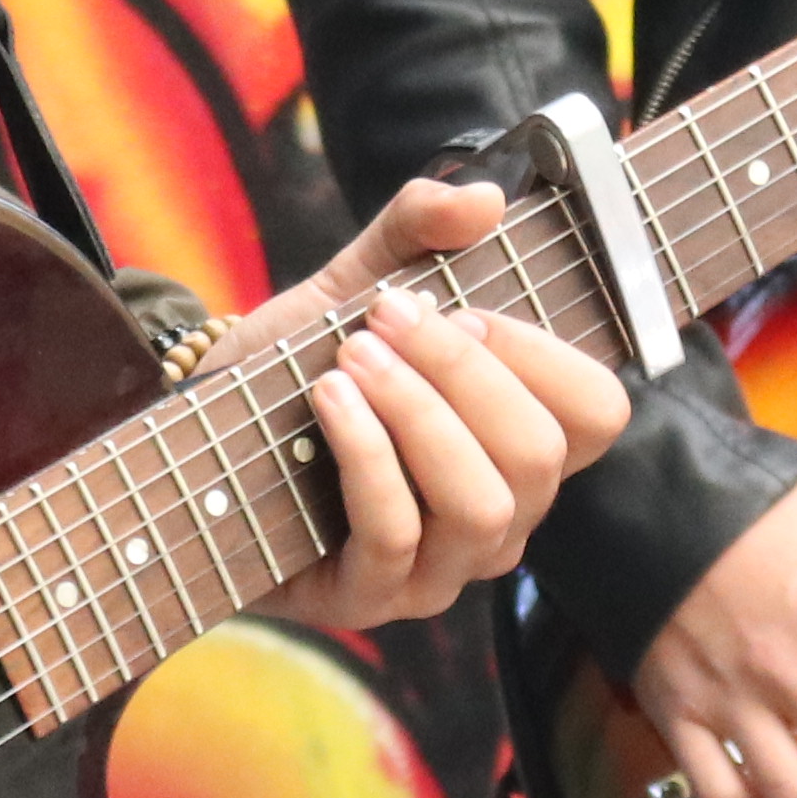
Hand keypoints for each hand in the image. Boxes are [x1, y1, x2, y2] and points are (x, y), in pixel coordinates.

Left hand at [246, 174, 628, 634]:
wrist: (198, 439)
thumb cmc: (297, 368)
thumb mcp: (356, 282)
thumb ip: (417, 228)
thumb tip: (484, 198)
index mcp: (520, 444)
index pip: (598, 412)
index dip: (539, 353)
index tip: (458, 308)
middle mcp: (501, 516)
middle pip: (538, 453)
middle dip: (461, 372)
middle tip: (381, 320)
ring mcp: (441, 570)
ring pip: (481, 504)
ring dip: (417, 414)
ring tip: (351, 360)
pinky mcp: (370, 599)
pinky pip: (397, 533)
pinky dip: (365, 453)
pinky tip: (327, 398)